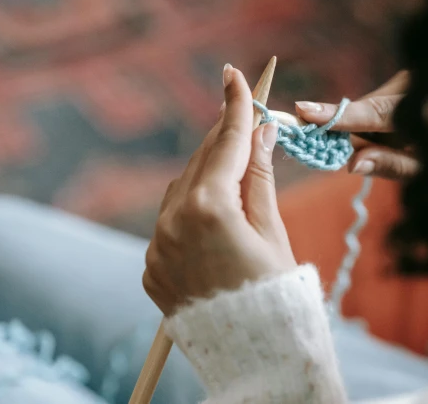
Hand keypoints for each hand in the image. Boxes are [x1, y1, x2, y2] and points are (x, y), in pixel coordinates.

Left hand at [143, 65, 296, 315]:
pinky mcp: (151, 266)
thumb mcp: (273, 229)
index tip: (234, 74)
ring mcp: (158, 246)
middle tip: (241, 111)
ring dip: (207, 173)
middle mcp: (174, 222)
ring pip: (182, 189)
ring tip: (236, 175)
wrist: (251, 353)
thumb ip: (259, 176)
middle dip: (222, 135)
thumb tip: (260, 130)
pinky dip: (191, 209)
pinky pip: (170, 222)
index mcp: (211, 209)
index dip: (235, 105)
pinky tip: (215, 219)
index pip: (226, 142)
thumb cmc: (276, 290)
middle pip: (200, 160)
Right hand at [295, 71, 419, 180]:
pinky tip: (392, 135)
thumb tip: (350, 165)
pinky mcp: (408, 80)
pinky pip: (381, 103)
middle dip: (348, 131)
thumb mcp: (426, 171)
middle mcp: (418, 86)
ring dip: (368, 130)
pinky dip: (377, 123)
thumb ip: (389, 165)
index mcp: (425, 111)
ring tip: (382, 147)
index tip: (304, 110)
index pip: (374, 112)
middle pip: (369, 108)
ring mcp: (414, 79)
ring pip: (373, 106)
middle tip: (323, 142)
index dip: (337, 115)